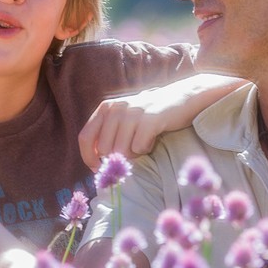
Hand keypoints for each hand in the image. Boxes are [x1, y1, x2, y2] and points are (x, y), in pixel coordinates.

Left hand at [78, 73, 245, 169]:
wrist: (182, 98)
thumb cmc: (150, 115)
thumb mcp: (124, 119)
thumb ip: (107, 134)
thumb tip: (94, 162)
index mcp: (106, 108)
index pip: (85, 138)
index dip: (89, 157)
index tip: (98, 168)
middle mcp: (116, 108)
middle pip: (103, 149)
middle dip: (116, 159)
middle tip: (131, 154)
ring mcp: (133, 112)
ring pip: (120, 151)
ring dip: (132, 155)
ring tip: (142, 144)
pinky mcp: (150, 119)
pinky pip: (139, 147)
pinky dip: (146, 149)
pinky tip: (152, 139)